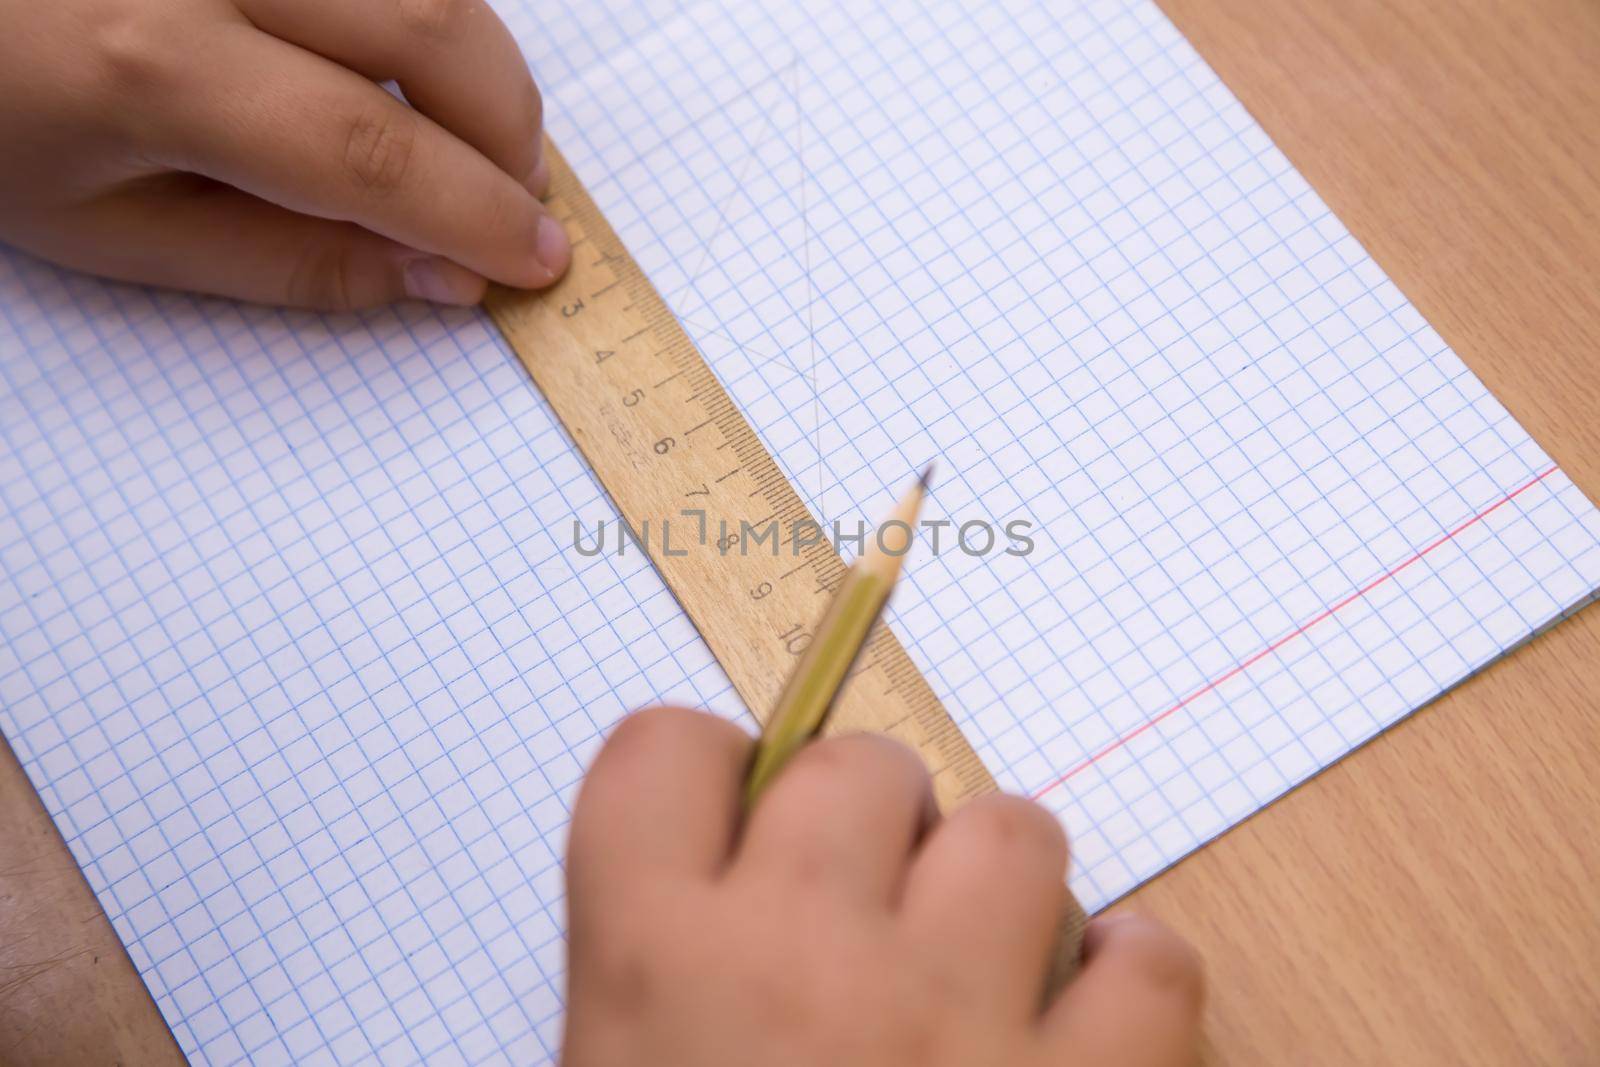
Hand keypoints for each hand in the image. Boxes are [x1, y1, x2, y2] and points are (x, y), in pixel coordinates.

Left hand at [0, 0, 567, 309]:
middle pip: (429, 28)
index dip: (476, 216)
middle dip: (507, 129)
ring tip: (461, 134)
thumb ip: (285, 263)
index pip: (373, 152)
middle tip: (512, 199)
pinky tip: (398, 62)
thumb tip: (440, 277)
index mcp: (154, 68)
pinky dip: (422, 13)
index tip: (534, 262)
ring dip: (479, 64)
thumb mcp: (113, 231)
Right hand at [563, 707, 1203, 1066]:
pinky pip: (1152, 960)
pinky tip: (1079, 1033)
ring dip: (996, 892)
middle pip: (859, 765)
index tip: (741, 820)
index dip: (714, 777)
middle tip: (863, 922)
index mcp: (650, 969)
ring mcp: (954, 1027)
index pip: (668, 749)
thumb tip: (734, 853)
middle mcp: (800, 967)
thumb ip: (653, 953)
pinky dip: (1126, 986)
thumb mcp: (622, 1064)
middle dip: (870, 830)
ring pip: (1014, 833)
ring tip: (974, 977)